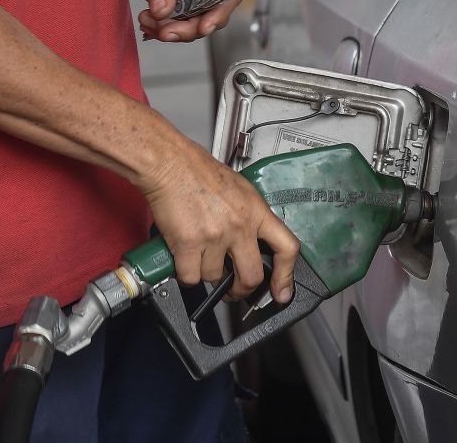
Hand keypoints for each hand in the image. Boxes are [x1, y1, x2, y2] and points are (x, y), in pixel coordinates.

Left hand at [119, 0, 241, 41]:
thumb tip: (162, 11)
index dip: (220, 13)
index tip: (204, 27)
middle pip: (210, 15)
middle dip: (188, 29)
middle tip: (165, 31)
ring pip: (193, 23)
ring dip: (172, 30)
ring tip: (147, 22)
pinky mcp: (179, 1)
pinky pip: (177, 22)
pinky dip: (163, 28)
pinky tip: (148, 25)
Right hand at [139, 137, 299, 302]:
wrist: (169, 164)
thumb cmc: (198, 171)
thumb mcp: (240, 189)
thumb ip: (250, 217)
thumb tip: (253, 243)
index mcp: (256, 211)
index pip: (286, 248)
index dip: (286, 276)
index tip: (281, 291)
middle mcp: (239, 226)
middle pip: (251, 276)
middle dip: (241, 289)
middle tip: (234, 289)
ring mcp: (214, 237)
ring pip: (215, 277)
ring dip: (207, 273)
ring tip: (200, 256)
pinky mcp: (188, 244)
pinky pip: (191, 277)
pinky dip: (185, 273)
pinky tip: (184, 259)